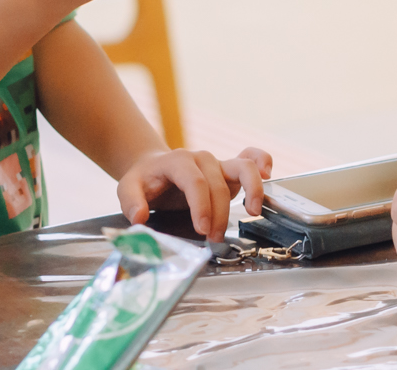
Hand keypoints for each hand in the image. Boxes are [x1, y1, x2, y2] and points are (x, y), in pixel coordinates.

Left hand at [118, 146, 272, 240]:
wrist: (153, 168)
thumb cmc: (144, 180)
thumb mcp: (128, 188)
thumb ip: (132, 202)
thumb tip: (140, 217)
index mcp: (177, 161)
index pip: (195, 181)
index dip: (202, 205)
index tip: (202, 229)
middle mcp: (201, 159)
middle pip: (218, 183)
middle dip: (219, 213)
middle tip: (213, 238)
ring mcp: (217, 163)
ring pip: (244, 166)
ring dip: (252, 189)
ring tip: (252, 212)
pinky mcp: (229, 169)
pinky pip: (252, 157)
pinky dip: (263, 162)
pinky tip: (268, 176)